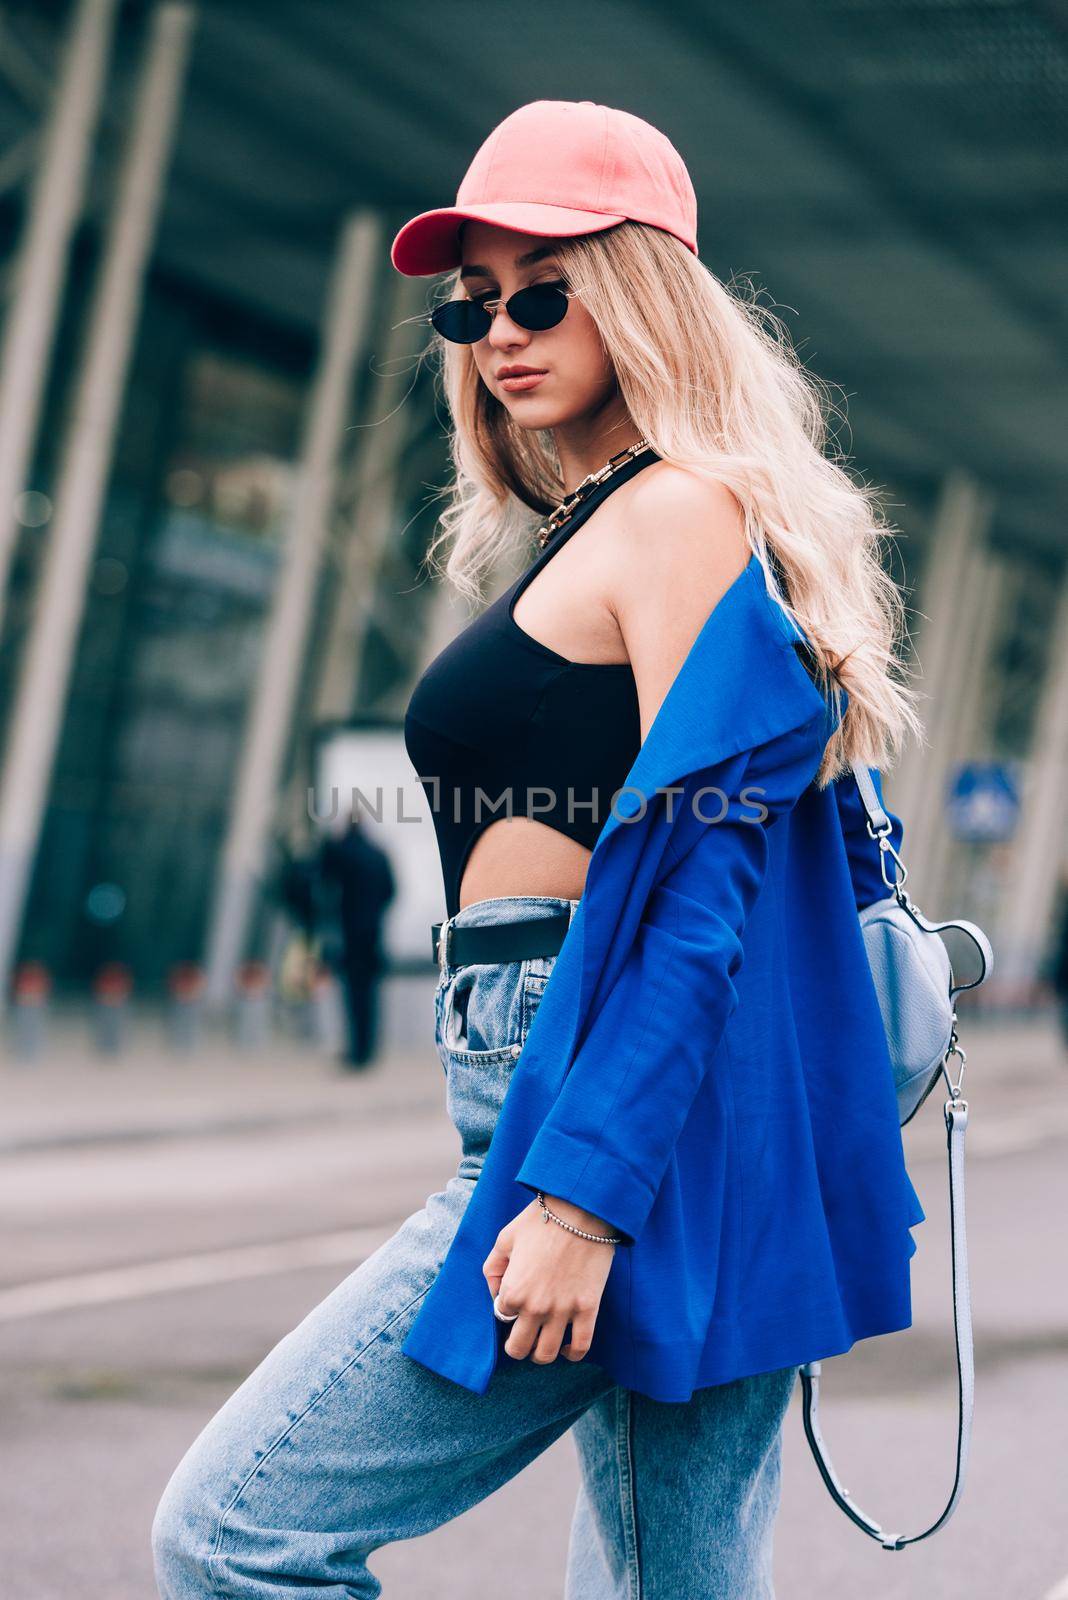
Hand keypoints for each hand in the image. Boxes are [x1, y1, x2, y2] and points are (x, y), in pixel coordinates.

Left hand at [482, 1195, 616, 1364]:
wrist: (581, 1211)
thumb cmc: (541, 1221)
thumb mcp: (505, 1239)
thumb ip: (492, 1268)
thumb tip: (495, 1294)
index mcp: (512, 1290)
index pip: (501, 1317)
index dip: (506, 1309)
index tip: (515, 1301)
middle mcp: (535, 1307)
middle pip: (518, 1348)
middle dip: (517, 1345)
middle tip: (523, 1336)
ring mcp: (562, 1311)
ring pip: (546, 1354)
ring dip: (540, 1354)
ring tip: (542, 1344)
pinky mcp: (588, 1309)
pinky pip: (580, 1347)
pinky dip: (572, 1354)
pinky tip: (567, 1348)